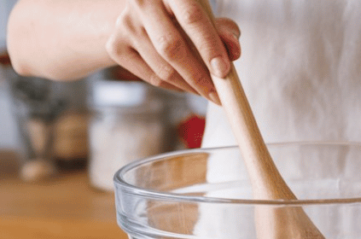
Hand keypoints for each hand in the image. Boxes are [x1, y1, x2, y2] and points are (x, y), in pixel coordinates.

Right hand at [106, 0, 240, 102]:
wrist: (146, 13)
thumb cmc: (184, 14)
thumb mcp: (207, 15)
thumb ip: (224, 31)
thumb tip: (234, 51)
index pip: (191, 19)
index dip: (209, 47)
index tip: (224, 72)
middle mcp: (142, 1)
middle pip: (171, 48)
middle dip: (199, 77)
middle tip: (218, 95)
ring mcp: (125, 24)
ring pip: (162, 68)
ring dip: (190, 86)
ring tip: (206, 90)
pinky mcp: (116, 46)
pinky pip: (152, 77)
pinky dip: (175, 88)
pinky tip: (187, 84)